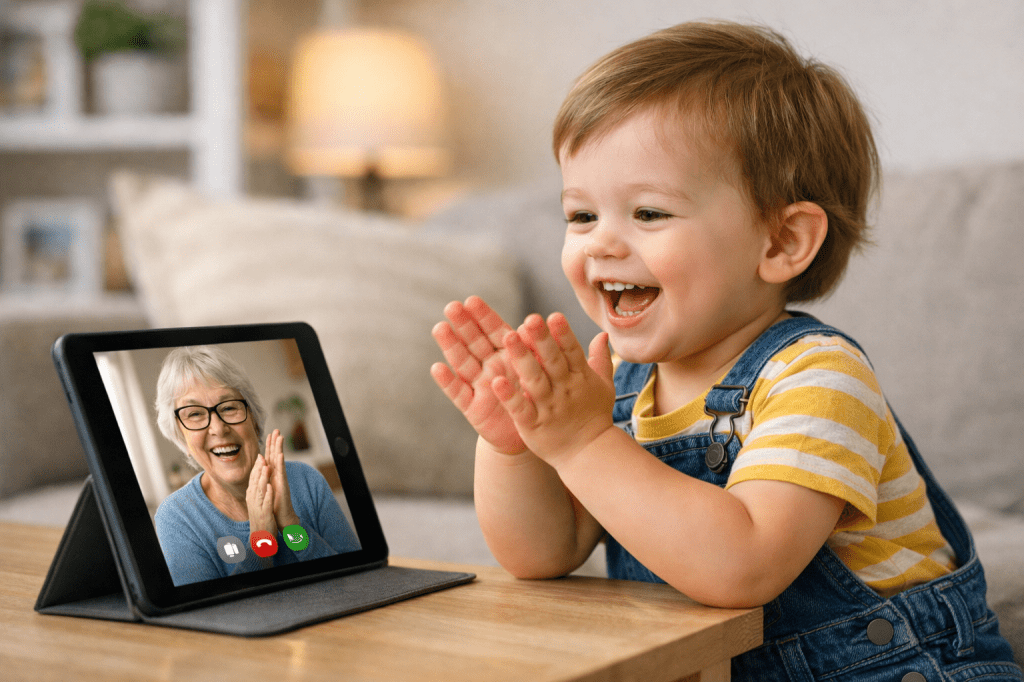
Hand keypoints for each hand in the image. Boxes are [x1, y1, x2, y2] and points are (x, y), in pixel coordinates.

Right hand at [246, 454, 277, 535]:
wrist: (260, 538)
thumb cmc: (260, 518)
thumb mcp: (257, 502)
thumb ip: (256, 491)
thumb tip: (257, 479)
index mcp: (252, 496)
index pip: (253, 479)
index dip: (256, 467)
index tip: (260, 455)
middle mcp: (253, 500)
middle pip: (255, 482)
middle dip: (258, 469)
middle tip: (262, 456)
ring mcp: (258, 507)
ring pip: (260, 490)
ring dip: (262, 478)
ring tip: (266, 467)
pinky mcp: (264, 514)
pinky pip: (266, 503)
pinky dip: (268, 494)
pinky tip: (270, 487)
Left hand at [263, 429, 299, 528]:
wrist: (282, 517)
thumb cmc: (275, 504)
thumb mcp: (267, 488)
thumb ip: (265, 476)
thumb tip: (262, 464)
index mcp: (272, 475)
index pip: (270, 457)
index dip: (270, 445)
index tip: (269, 434)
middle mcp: (277, 475)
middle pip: (276, 455)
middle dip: (276, 442)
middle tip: (276, 429)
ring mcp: (281, 479)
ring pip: (279, 461)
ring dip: (279, 448)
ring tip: (280, 436)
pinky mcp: (283, 486)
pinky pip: (281, 472)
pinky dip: (280, 463)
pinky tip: (280, 455)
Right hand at [431, 296, 526, 454]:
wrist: (532, 432)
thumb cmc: (535, 395)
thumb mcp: (539, 371)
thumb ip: (533, 348)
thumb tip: (533, 323)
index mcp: (507, 354)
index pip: (494, 330)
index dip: (483, 316)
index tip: (472, 300)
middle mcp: (489, 366)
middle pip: (474, 342)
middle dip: (463, 324)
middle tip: (452, 307)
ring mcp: (479, 385)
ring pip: (463, 362)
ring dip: (451, 346)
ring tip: (440, 328)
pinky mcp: (472, 408)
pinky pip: (459, 393)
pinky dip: (448, 381)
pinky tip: (437, 368)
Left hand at [491, 313, 615, 466]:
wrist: (588, 454)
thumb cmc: (594, 416)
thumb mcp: (603, 385)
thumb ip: (600, 359)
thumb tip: (603, 333)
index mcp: (580, 377)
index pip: (572, 351)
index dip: (564, 334)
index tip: (554, 316)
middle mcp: (565, 389)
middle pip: (553, 361)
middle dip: (542, 340)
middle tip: (530, 319)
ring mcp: (549, 407)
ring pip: (535, 380)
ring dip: (522, 359)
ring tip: (509, 338)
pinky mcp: (533, 424)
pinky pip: (521, 409)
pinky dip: (509, 396)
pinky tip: (496, 382)